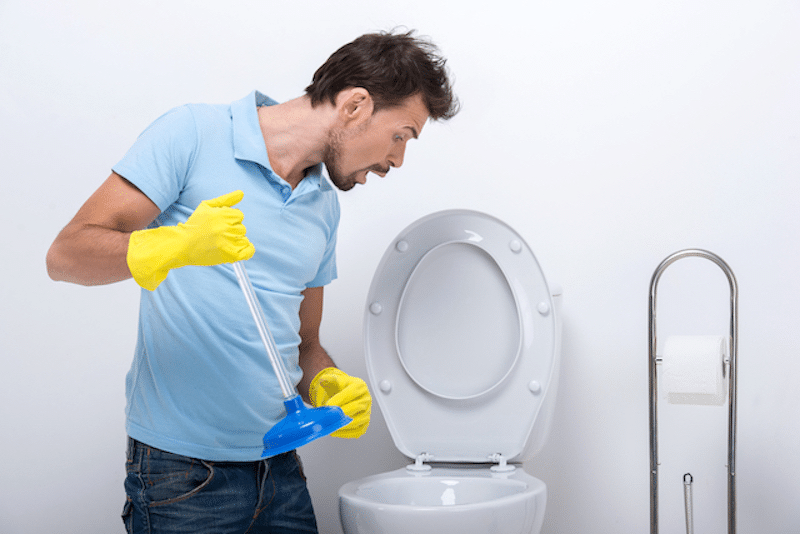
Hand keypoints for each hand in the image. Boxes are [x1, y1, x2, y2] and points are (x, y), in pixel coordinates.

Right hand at [127, 190, 254, 289]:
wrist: (182, 244)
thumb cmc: (194, 224)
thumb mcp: (206, 206)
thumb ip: (226, 199)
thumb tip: (242, 193)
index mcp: (223, 214)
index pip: (239, 215)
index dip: (230, 219)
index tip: (220, 223)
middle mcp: (227, 227)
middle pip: (241, 227)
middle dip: (232, 230)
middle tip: (218, 234)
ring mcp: (228, 241)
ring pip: (243, 239)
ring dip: (236, 241)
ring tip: (222, 242)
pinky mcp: (228, 254)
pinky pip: (247, 252)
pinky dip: (247, 251)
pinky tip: (238, 250)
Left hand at [309, 368, 370, 437]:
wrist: (342, 395)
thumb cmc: (340, 389)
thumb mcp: (334, 381)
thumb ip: (329, 379)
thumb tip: (323, 380)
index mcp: (360, 386)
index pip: (352, 393)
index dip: (340, 399)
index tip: (329, 405)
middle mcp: (366, 399)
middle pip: (356, 407)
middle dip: (341, 412)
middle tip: (329, 415)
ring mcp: (366, 412)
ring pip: (357, 421)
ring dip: (343, 424)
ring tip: (331, 423)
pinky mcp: (364, 424)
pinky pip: (357, 431)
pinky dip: (346, 433)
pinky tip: (335, 431)